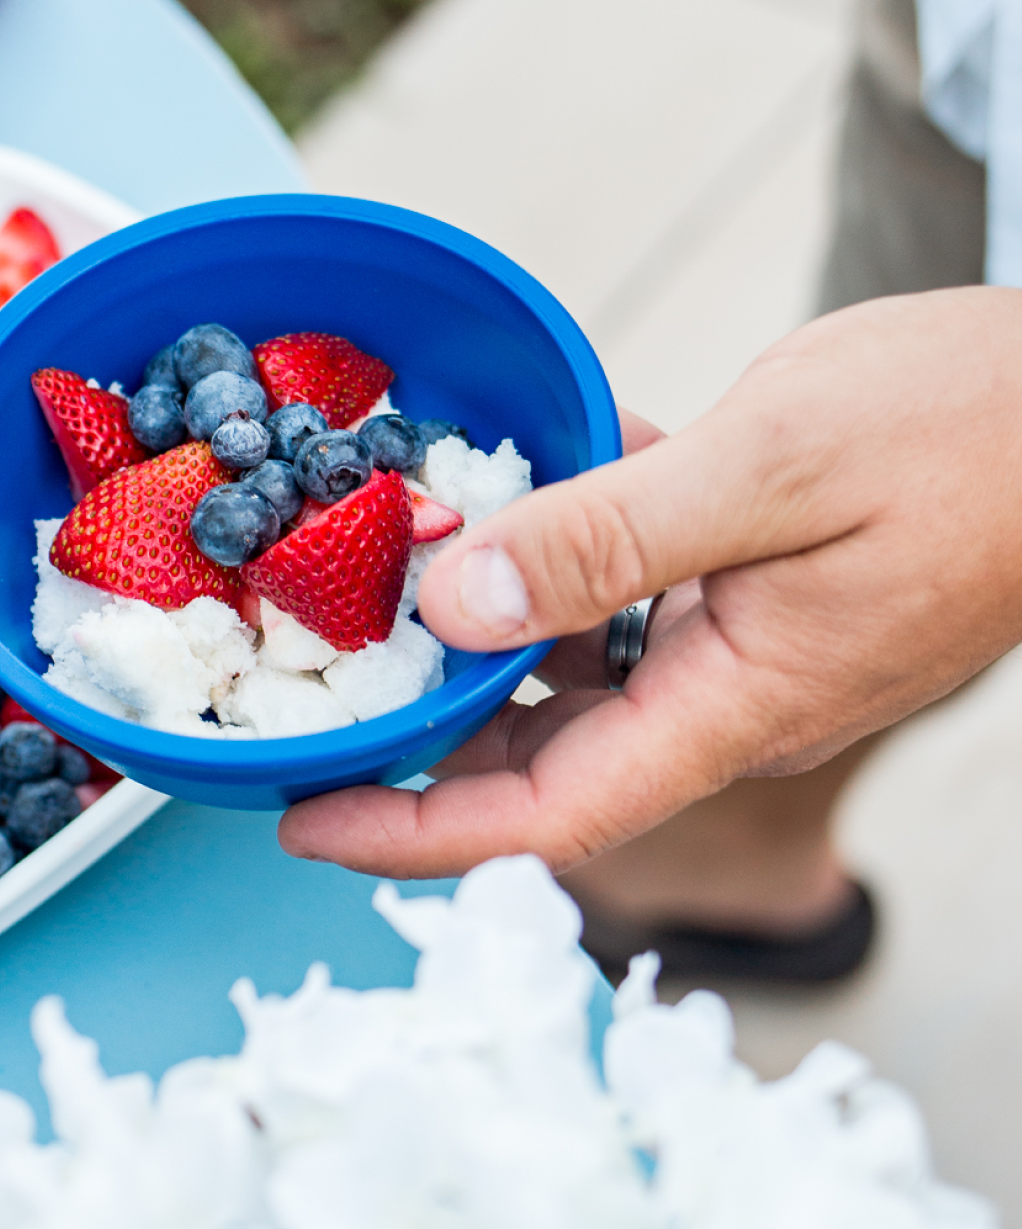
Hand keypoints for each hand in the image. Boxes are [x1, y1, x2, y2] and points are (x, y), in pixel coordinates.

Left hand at [280, 288, 1021, 876]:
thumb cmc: (969, 430)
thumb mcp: (774, 467)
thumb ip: (611, 541)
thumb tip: (455, 604)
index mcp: (736, 701)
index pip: (548, 815)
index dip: (416, 831)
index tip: (305, 819)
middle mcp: (725, 692)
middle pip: (540, 748)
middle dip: (420, 731)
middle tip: (309, 686)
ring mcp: (738, 640)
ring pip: (570, 666)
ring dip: (476, 629)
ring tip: (373, 579)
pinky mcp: (745, 584)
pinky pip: (620, 588)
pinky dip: (554, 549)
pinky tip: (516, 484)